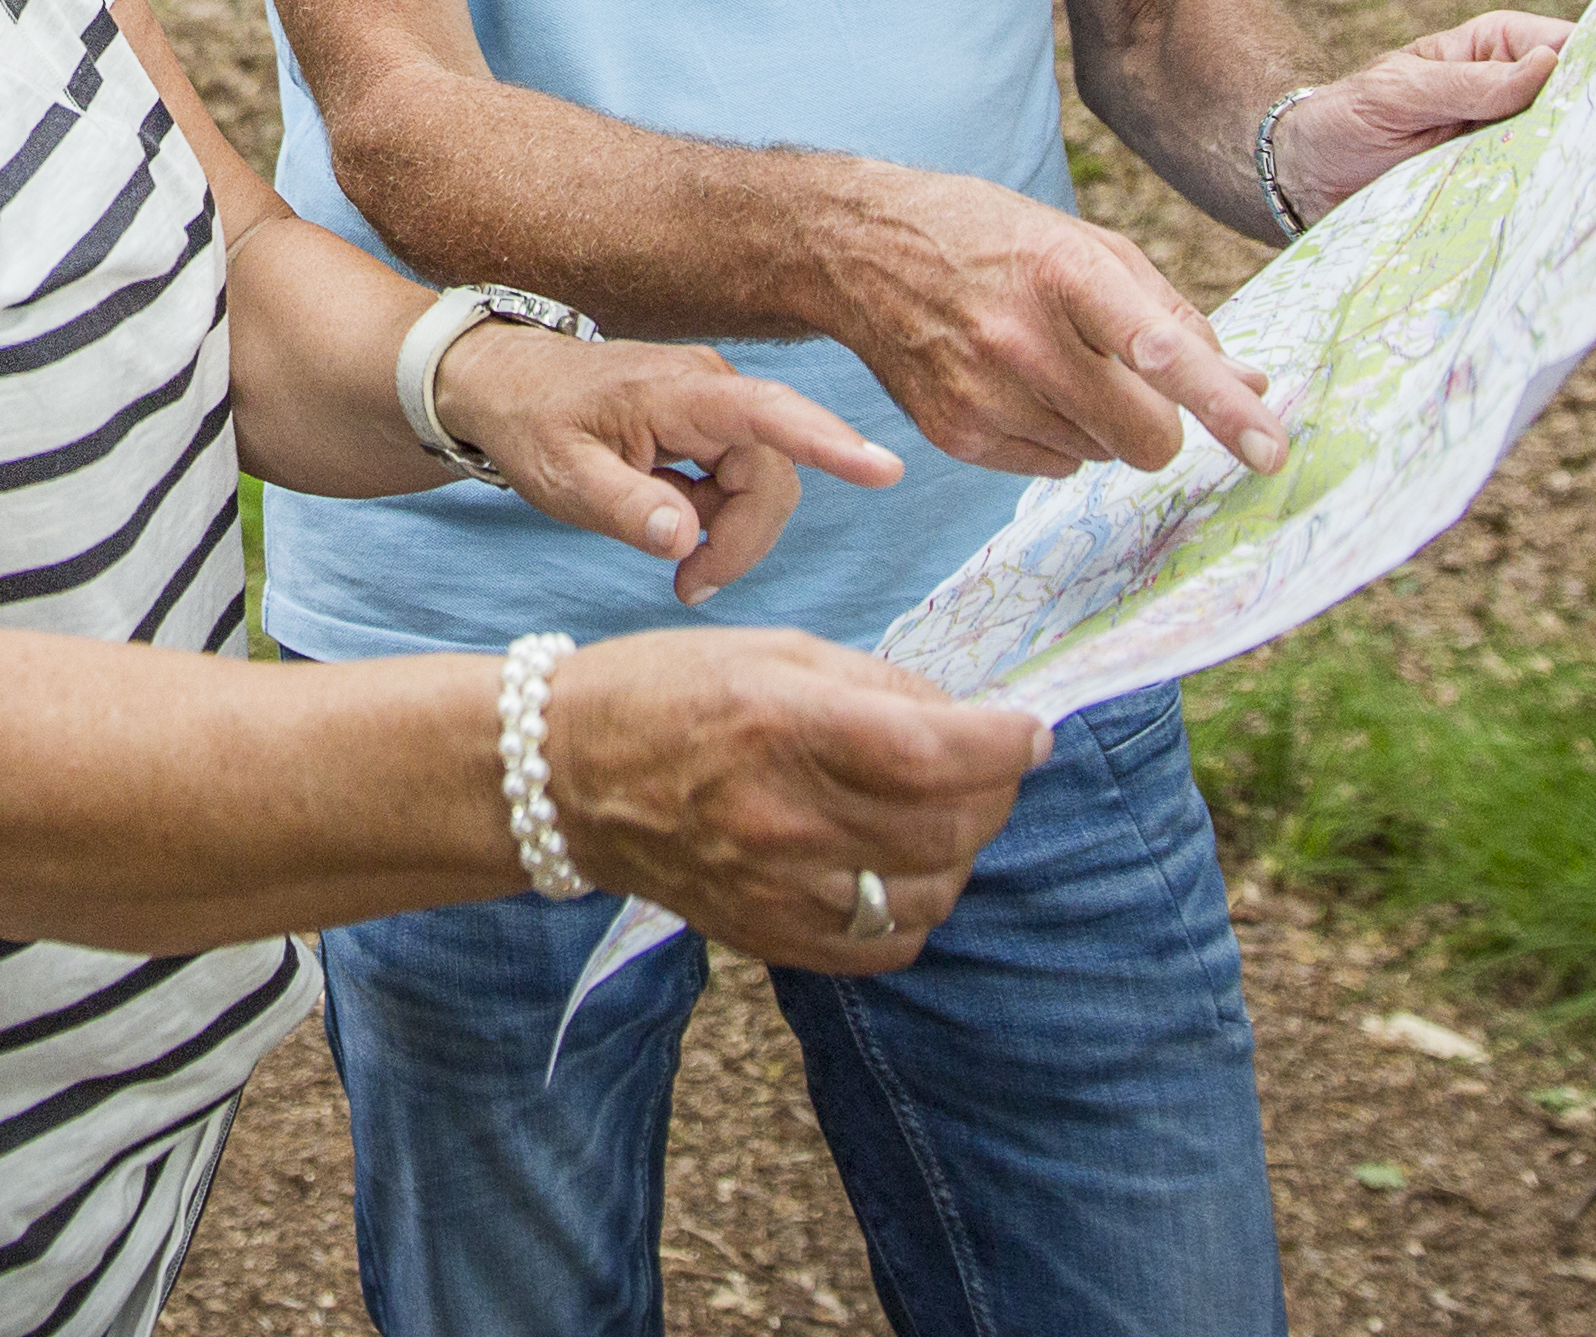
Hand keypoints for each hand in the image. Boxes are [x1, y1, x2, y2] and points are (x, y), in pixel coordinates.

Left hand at [436, 329, 898, 607]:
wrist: (505, 384)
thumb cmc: (531, 423)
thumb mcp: (561, 476)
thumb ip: (623, 508)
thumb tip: (684, 539)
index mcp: (682, 392)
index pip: (769, 416)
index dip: (830, 445)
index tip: (885, 470)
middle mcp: (713, 389)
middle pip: (773, 477)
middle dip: (744, 541)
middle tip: (688, 589)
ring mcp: (716, 406)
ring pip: (763, 486)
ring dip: (732, 536)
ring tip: (677, 570)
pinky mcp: (713, 425)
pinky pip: (743, 482)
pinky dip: (719, 521)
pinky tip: (675, 531)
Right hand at [537, 626, 1042, 974]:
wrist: (564, 776)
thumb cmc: (666, 692)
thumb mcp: (772, 652)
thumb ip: (874, 685)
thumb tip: (964, 719)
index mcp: (783, 724)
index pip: (932, 750)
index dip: (1004, 743)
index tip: (1031, 731)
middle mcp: (784, 815)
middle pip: (946, 825)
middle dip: (993, 790)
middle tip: (989, 764)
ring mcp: (778, 888)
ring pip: (930, 890)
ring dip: (961, 848)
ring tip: (941, 811)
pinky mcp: (770, 936)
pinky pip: (888, 944)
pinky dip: (918, 907)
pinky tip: (902, 867)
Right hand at [802, 158, 1288, 481]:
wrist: (858, 249)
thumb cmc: (992, 238)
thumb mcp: (1087, 245)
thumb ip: (1175, 316)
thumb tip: (1251, 385)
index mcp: (1064, 270)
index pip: (1160, 350)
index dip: (1222, 406)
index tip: (1271, 450)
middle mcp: (1021, 338)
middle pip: (1145, 438)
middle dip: (1157, 424)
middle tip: (1123, 378)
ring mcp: (981, 393)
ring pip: (1100, 457)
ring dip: (1096, 423)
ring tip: (1042, 359)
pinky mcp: (954, 435)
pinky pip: (1053, 469)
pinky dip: (1052, 436)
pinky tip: (1010, 382)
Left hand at [1268, 12, 1570, 230]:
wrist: (1309, 178)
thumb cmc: (1347, 117)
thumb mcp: (1398, 94)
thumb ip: (1468, 84)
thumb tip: (1549, 65)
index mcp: (1497, 48)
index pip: (1567, 44)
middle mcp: (1515, 95)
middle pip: (1579, 103)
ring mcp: (1513, 145)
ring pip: (1567, 153)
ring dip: (1580, 169)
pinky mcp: (1501, 191)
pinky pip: (1537, 195)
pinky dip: (1550, 205)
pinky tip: (1563, 217)